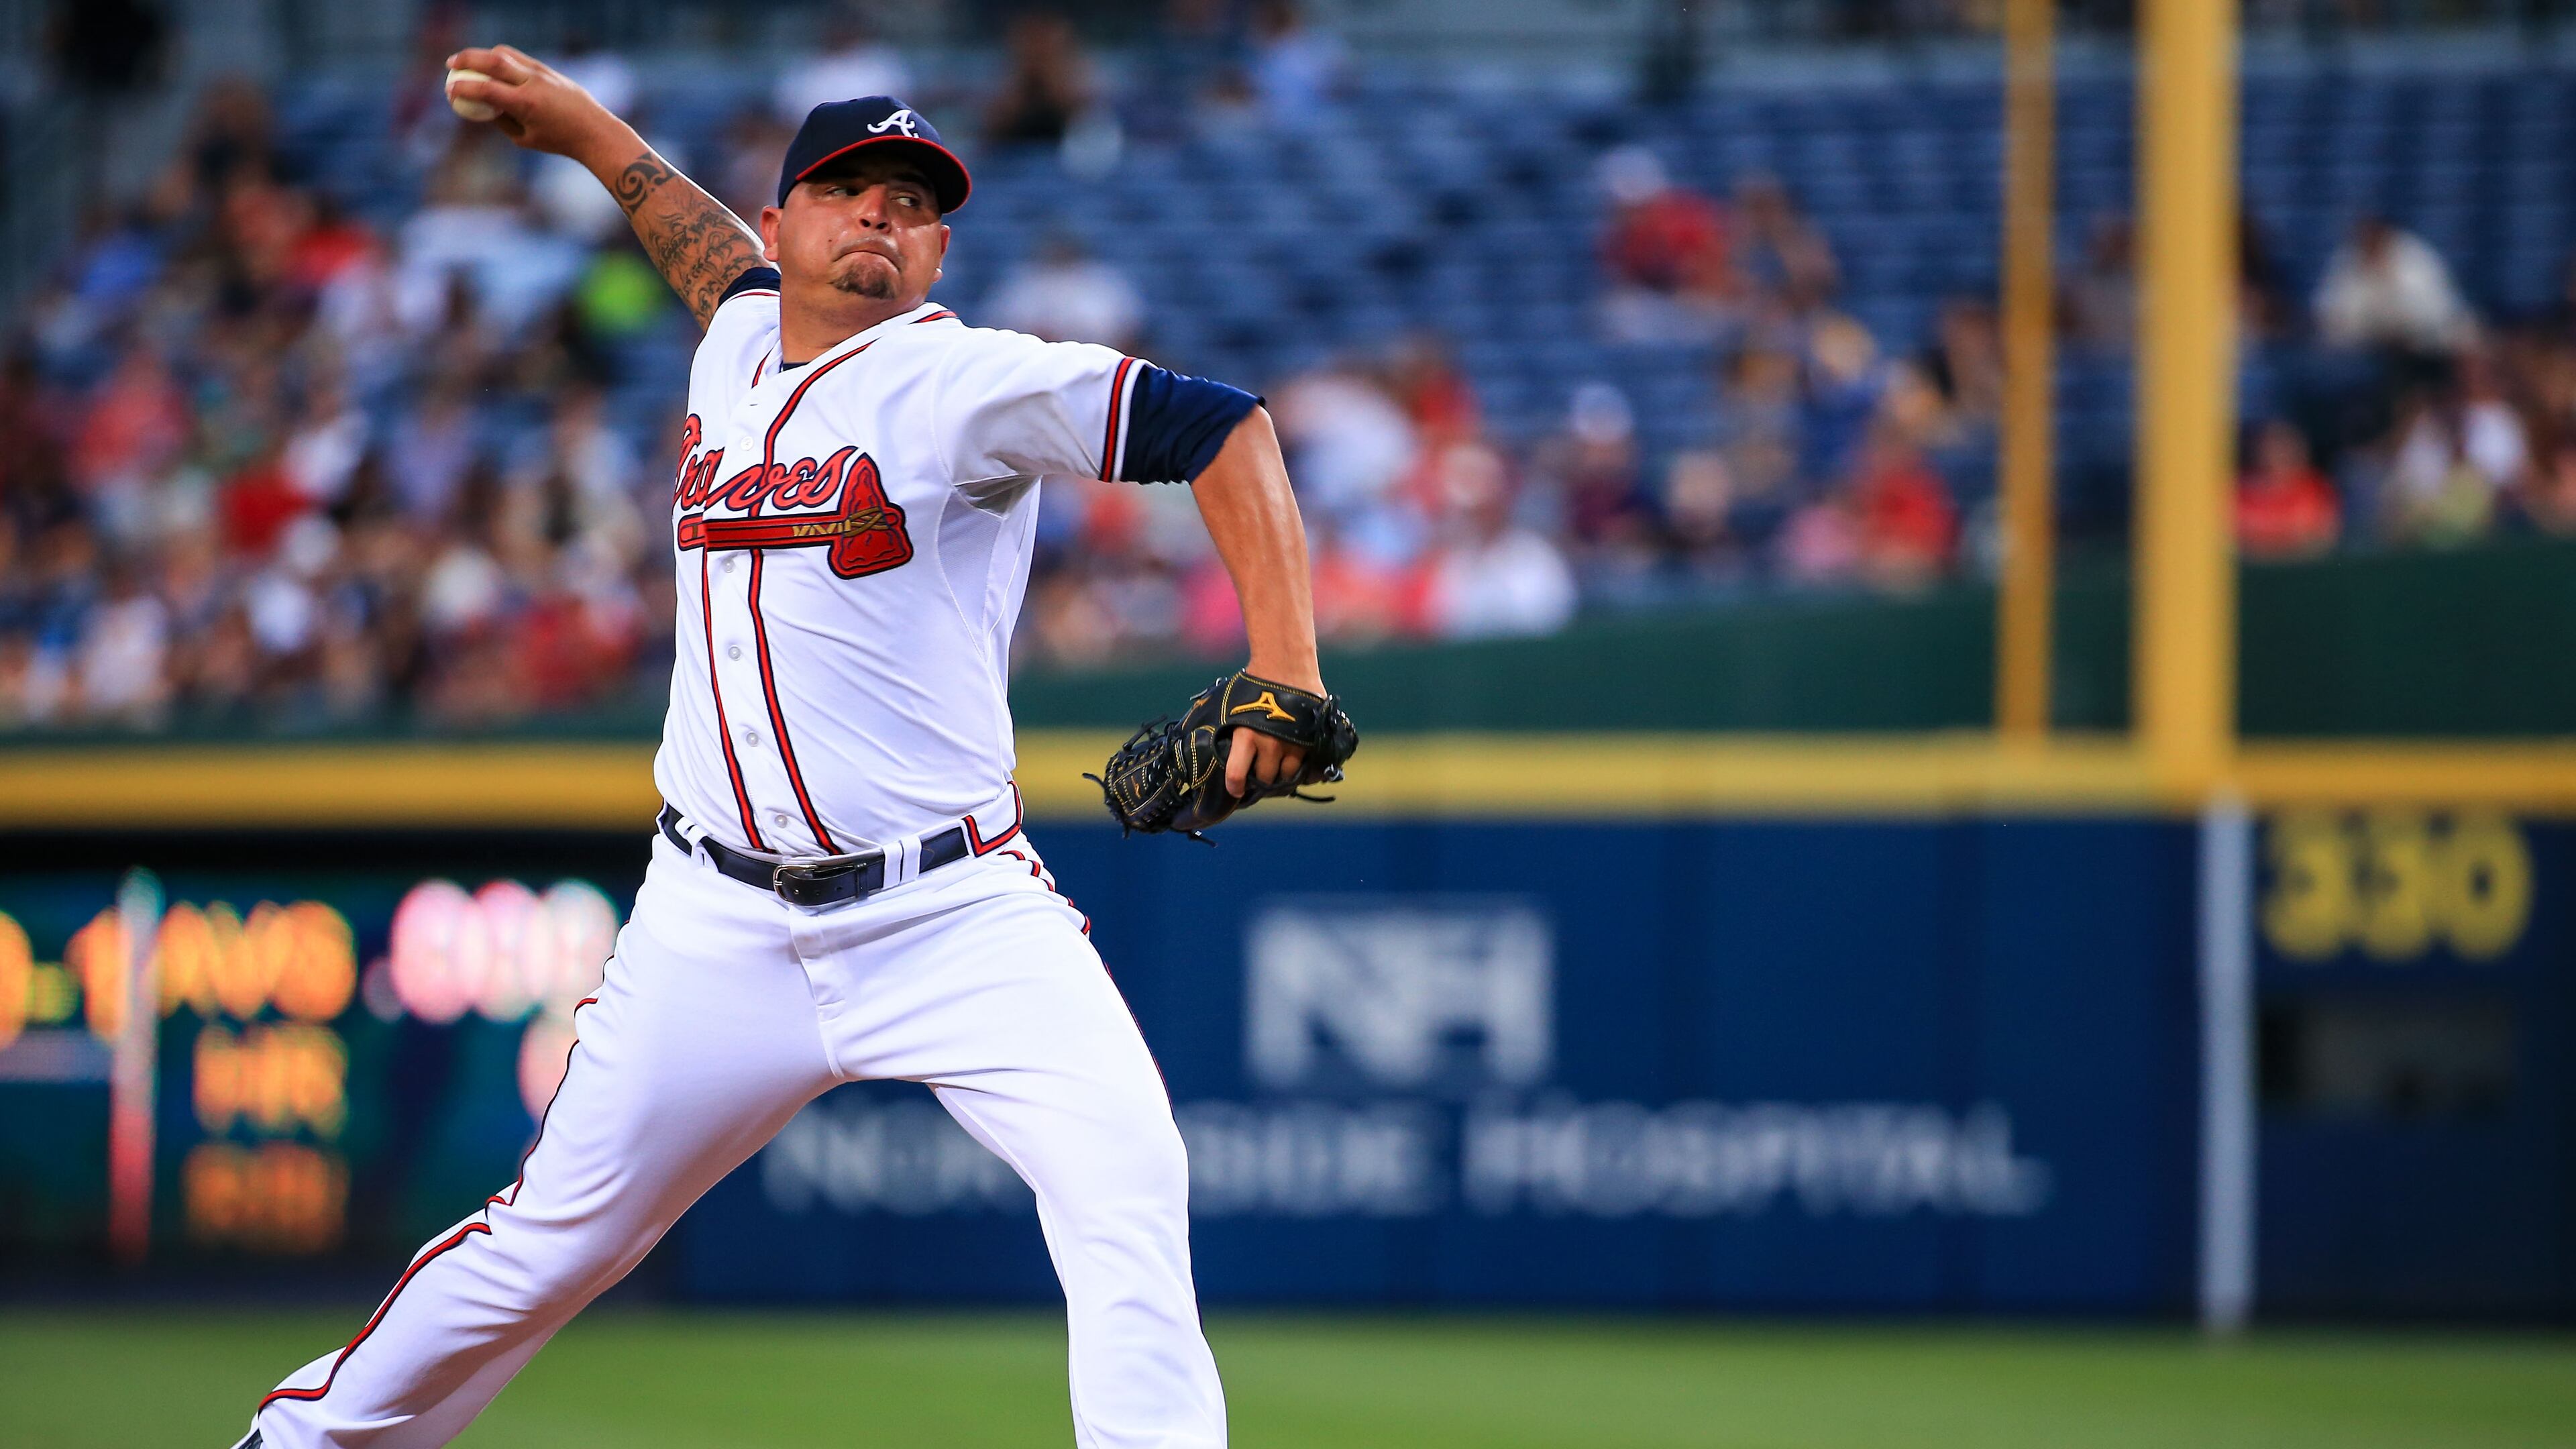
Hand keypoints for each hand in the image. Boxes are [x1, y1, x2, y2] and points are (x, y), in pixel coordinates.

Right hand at [444, 45, 628, 161]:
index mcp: (526, 104)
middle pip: (493, 60)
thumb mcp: (524, 138)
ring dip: (483, 54)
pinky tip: (492, 65)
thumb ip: (501, 120)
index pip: (486, 88)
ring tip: (468, 62)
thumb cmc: (559, 141)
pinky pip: (518, 58)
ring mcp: (542, 73)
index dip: (463, 87)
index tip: (449, 89)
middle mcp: (533, 83)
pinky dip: (501, 58)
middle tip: (450, 63)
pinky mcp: (548, 69)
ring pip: (505, 53)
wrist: (594, 131)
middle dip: (467, 59)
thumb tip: (481, 106)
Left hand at [1223, 662, 1323, 798]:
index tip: (1236, 791)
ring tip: (1278, 766)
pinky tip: (1298, 765)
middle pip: (1266, 778)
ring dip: (1282, 774)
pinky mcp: (1312, 741)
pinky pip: (1309, 768)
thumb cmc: (1253, 683)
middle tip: (1258, 772)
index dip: (1235, 787)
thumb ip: (1219, 727)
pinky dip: (1304, 771)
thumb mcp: (1228, 704)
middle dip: (1260, 778)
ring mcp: (1294, 744)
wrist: (1286, 665)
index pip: (1237, 776)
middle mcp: (1270, 744)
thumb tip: (1191, 738)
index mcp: (1245, 737)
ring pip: (1287, 776)